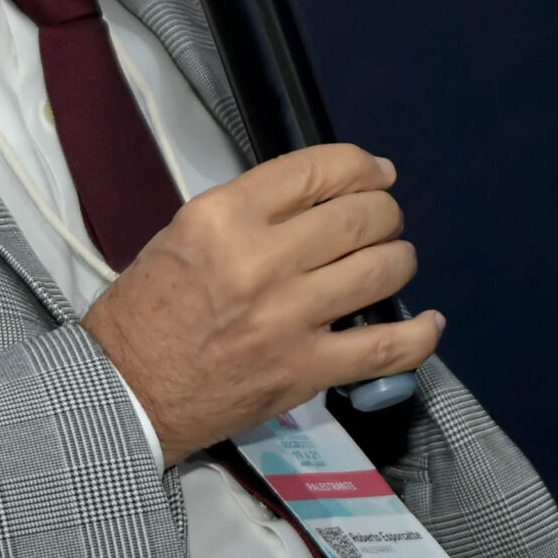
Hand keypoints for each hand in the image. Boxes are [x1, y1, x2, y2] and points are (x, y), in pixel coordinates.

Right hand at [81, 142, 442, 465]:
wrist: (127, 391)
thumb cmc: (147, 312)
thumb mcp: (184, 233)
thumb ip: (250, 212)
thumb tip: (320, 198)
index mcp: (223, 217)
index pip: (316, 171)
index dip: (360, 166)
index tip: (376, 173)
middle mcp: (261, 260)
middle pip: (359, 217)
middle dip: (384, 212)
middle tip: (383, 220)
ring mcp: (289, 317)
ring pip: (381, 269)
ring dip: (399, 259)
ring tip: (393, 261)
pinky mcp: (306, 369)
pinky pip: (386, 347)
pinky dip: (420, 334)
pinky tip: (429, 323)